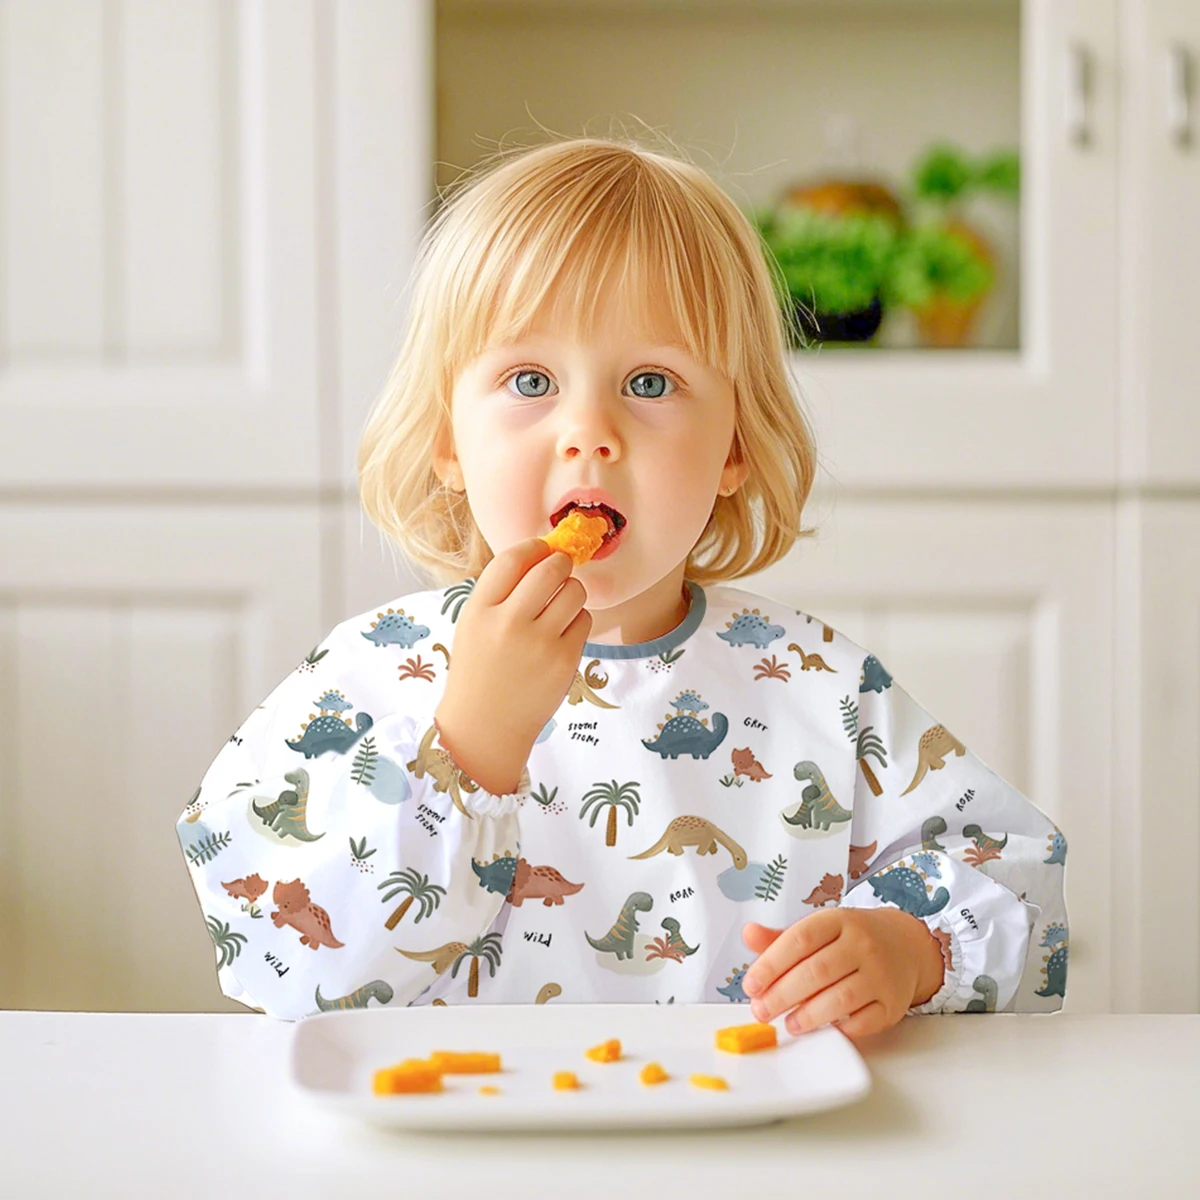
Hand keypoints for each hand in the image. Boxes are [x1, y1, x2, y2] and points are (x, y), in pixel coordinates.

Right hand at [435, 537, 590, 792]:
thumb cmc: (480, 670)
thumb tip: (542, 554)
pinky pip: (584, 621)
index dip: (534, 547)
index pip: (512, 559)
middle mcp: (508, 623)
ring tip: (560, 605)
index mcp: (479, 610)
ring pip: (574, 592)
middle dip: (561, 563)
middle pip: (550, 569)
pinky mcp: (563, 661)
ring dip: (572, 591)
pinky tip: (562, 634)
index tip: (542, 548)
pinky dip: (577, 621)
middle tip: (561, 568)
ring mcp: (539, 643)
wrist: (485, 726)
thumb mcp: (473, 625)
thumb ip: (500, 592)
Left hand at [740, 908, 946, 1040]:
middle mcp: (862, 944)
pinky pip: (864, 1022)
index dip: (771, 964)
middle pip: (816, 972)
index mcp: (838, 920)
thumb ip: (782, 938)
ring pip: (840, 999)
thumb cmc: (852, 939)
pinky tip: (823, 1029)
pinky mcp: (892, 1003)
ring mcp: (880, 974)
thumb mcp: (820, 929)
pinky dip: (840, 1029)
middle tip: (761, 1012)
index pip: (799, 939)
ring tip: (788, 1024)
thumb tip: (748, 934)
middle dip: (782, 995)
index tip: (751, 985)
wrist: (905, 945)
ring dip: (808, 1016)